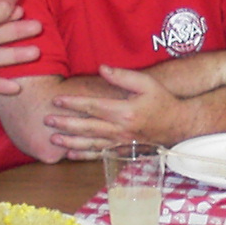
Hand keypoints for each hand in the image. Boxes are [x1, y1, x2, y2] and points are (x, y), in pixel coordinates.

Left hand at [45, 65, 186, 152]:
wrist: (179, 124)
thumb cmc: (162, 101)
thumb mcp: (146, 83)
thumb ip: (123, 76)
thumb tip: (101, 68)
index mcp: (125, 112)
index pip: (93, 107)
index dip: (73, 103)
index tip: (57, 100)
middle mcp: (121, 130)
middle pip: (87, 127)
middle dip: (65, 124)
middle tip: (46, 121)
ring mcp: (121, 143)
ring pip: (91, 144)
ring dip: (70, 143)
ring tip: (53, 140)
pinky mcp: (123, 151)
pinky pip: (100, 155)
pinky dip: (84, 156)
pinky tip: (70, 155)